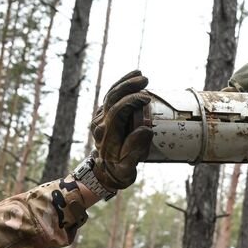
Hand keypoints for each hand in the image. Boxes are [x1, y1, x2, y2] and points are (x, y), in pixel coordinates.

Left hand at [91, 70, 153, 189]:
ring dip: (124, 82)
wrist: (105, 173)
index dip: (131, 102)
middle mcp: (101, 123)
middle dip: (128, 86)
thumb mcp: (128, 168)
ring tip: (140, 75)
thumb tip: (145, 129)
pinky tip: (133, 78)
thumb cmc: (119, 171)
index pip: (117, 111)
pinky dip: (121, 86)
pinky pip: (111, 97)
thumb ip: (135, 151)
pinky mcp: (104, 115)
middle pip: (112, 98)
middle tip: (145, 80)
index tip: (147, 99)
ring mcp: (101, 118)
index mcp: (107, 134)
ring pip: (110, 94)